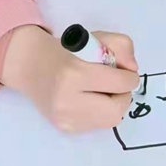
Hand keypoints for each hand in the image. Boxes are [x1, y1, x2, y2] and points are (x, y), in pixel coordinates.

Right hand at [1, 25, 139, 131]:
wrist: (32, 66)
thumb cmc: (67, 50)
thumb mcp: (97, 37)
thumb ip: (121, 46)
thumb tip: (132, 69)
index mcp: (74, 73)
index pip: (118, 83)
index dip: (129, 77)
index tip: (127, 73)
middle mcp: (67, 100)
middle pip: (116, 110)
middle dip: (123, 96)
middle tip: (118, 86)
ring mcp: (65, 118)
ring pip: (109, 121)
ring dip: (114, 106)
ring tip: (105, 92)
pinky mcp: (65, 128)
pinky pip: (97, 125)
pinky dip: (101, 113)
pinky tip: (93, 99)